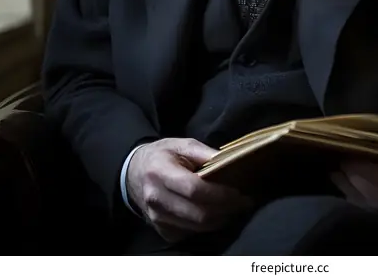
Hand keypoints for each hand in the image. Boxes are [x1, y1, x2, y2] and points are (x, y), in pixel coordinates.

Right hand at [126, 137, 251, 241]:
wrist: (133, 173)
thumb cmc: (162, 155)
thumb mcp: (182, 144)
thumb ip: (204, 152)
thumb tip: (229, 161)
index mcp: (161, 173)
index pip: (195, 190)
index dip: (220, 194)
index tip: (239, 192)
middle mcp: (157, 199)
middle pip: (198, 213)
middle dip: (226, 210)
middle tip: (244, 202)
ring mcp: (157, 218)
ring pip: (197, 227)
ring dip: (220, 220)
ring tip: (235, 208)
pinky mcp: (162, 230)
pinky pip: (190, 233)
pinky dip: (207, 225)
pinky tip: (216, 214)